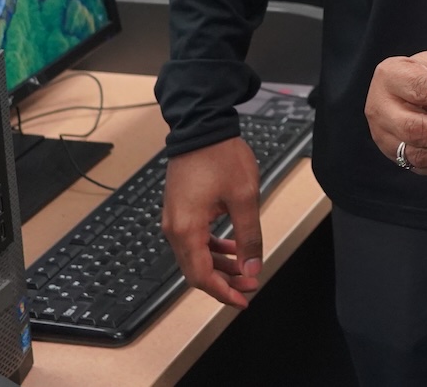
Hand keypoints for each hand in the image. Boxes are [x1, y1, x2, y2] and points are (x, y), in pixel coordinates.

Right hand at [162, 137, 262, 308]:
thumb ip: (248, 236)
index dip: (222, 292)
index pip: (201, 276)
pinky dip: (212, 247)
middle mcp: (174, 228)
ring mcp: (174, 218)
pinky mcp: (179, 210)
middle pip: (196, 269)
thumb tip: (252, 267)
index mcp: (186, 229)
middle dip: (224, 281)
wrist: (202, 127)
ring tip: (245, 267)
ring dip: (220, 264)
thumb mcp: (244, 198)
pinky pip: (194, 239)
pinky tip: (231, 245)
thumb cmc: (221, 156)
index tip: (243, 300)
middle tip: (250, 284)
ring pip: (195, 255)